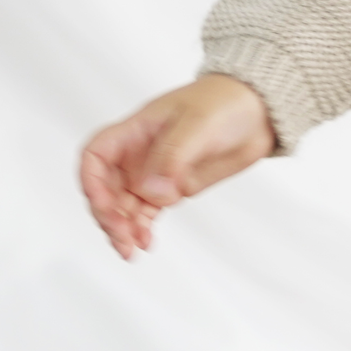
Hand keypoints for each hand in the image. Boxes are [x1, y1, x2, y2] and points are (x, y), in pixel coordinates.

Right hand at [79, 74, 276, 259]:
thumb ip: (173, 156)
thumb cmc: (225, 102)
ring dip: (122, 228)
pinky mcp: (173, 188)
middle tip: (123, 235)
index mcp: (136, 131)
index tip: (103, 204)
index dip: (91, 181)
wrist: (259, 113)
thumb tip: (152, 192)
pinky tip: (146, 242)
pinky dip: (141, 230)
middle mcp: (139, 154)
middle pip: (105, 189)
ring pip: (123, 206)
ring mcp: (155, 173)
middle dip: (107, 214)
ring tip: (132, 248)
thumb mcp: (198, 123)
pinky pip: (146, 213)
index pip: (96, 156)